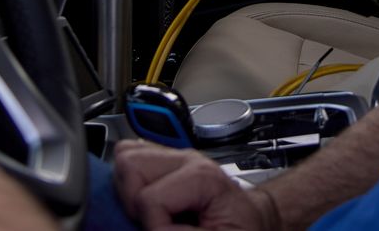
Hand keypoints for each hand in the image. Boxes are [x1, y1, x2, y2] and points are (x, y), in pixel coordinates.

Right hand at [114, 139, 277, 230]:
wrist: (252, 221)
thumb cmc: (240, 229)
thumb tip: (153, 228)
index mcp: (203, 177)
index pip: (149, 198)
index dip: (155, 226)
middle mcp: (186, 160)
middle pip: (130, 163)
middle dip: (132, 199)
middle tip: (153, 221)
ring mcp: (174, 157)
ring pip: (125, 155)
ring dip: (128, 189)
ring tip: (150, 211)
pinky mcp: (165, 162)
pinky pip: (131, 159)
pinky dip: (130, 182)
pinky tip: (148, 202)